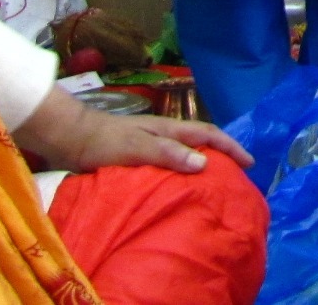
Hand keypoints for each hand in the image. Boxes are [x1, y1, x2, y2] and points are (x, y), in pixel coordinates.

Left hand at [12, 86, 252, 174]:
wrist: (68, 138)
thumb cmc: (103, 141)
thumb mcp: (137, 147)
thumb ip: (168, 154)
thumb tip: (204, 163)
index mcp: (168, 129)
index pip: (208, 134)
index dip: (230, 146)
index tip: (249, 164)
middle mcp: (163, 134)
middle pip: (200, 142)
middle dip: (222, 154)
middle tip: (236, 176)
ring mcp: (149, 144)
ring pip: (184, 153)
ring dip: (201, 165)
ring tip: (211, 185)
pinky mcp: (136, 157)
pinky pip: (168, 165)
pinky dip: (180, 174)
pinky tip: (176, 189)